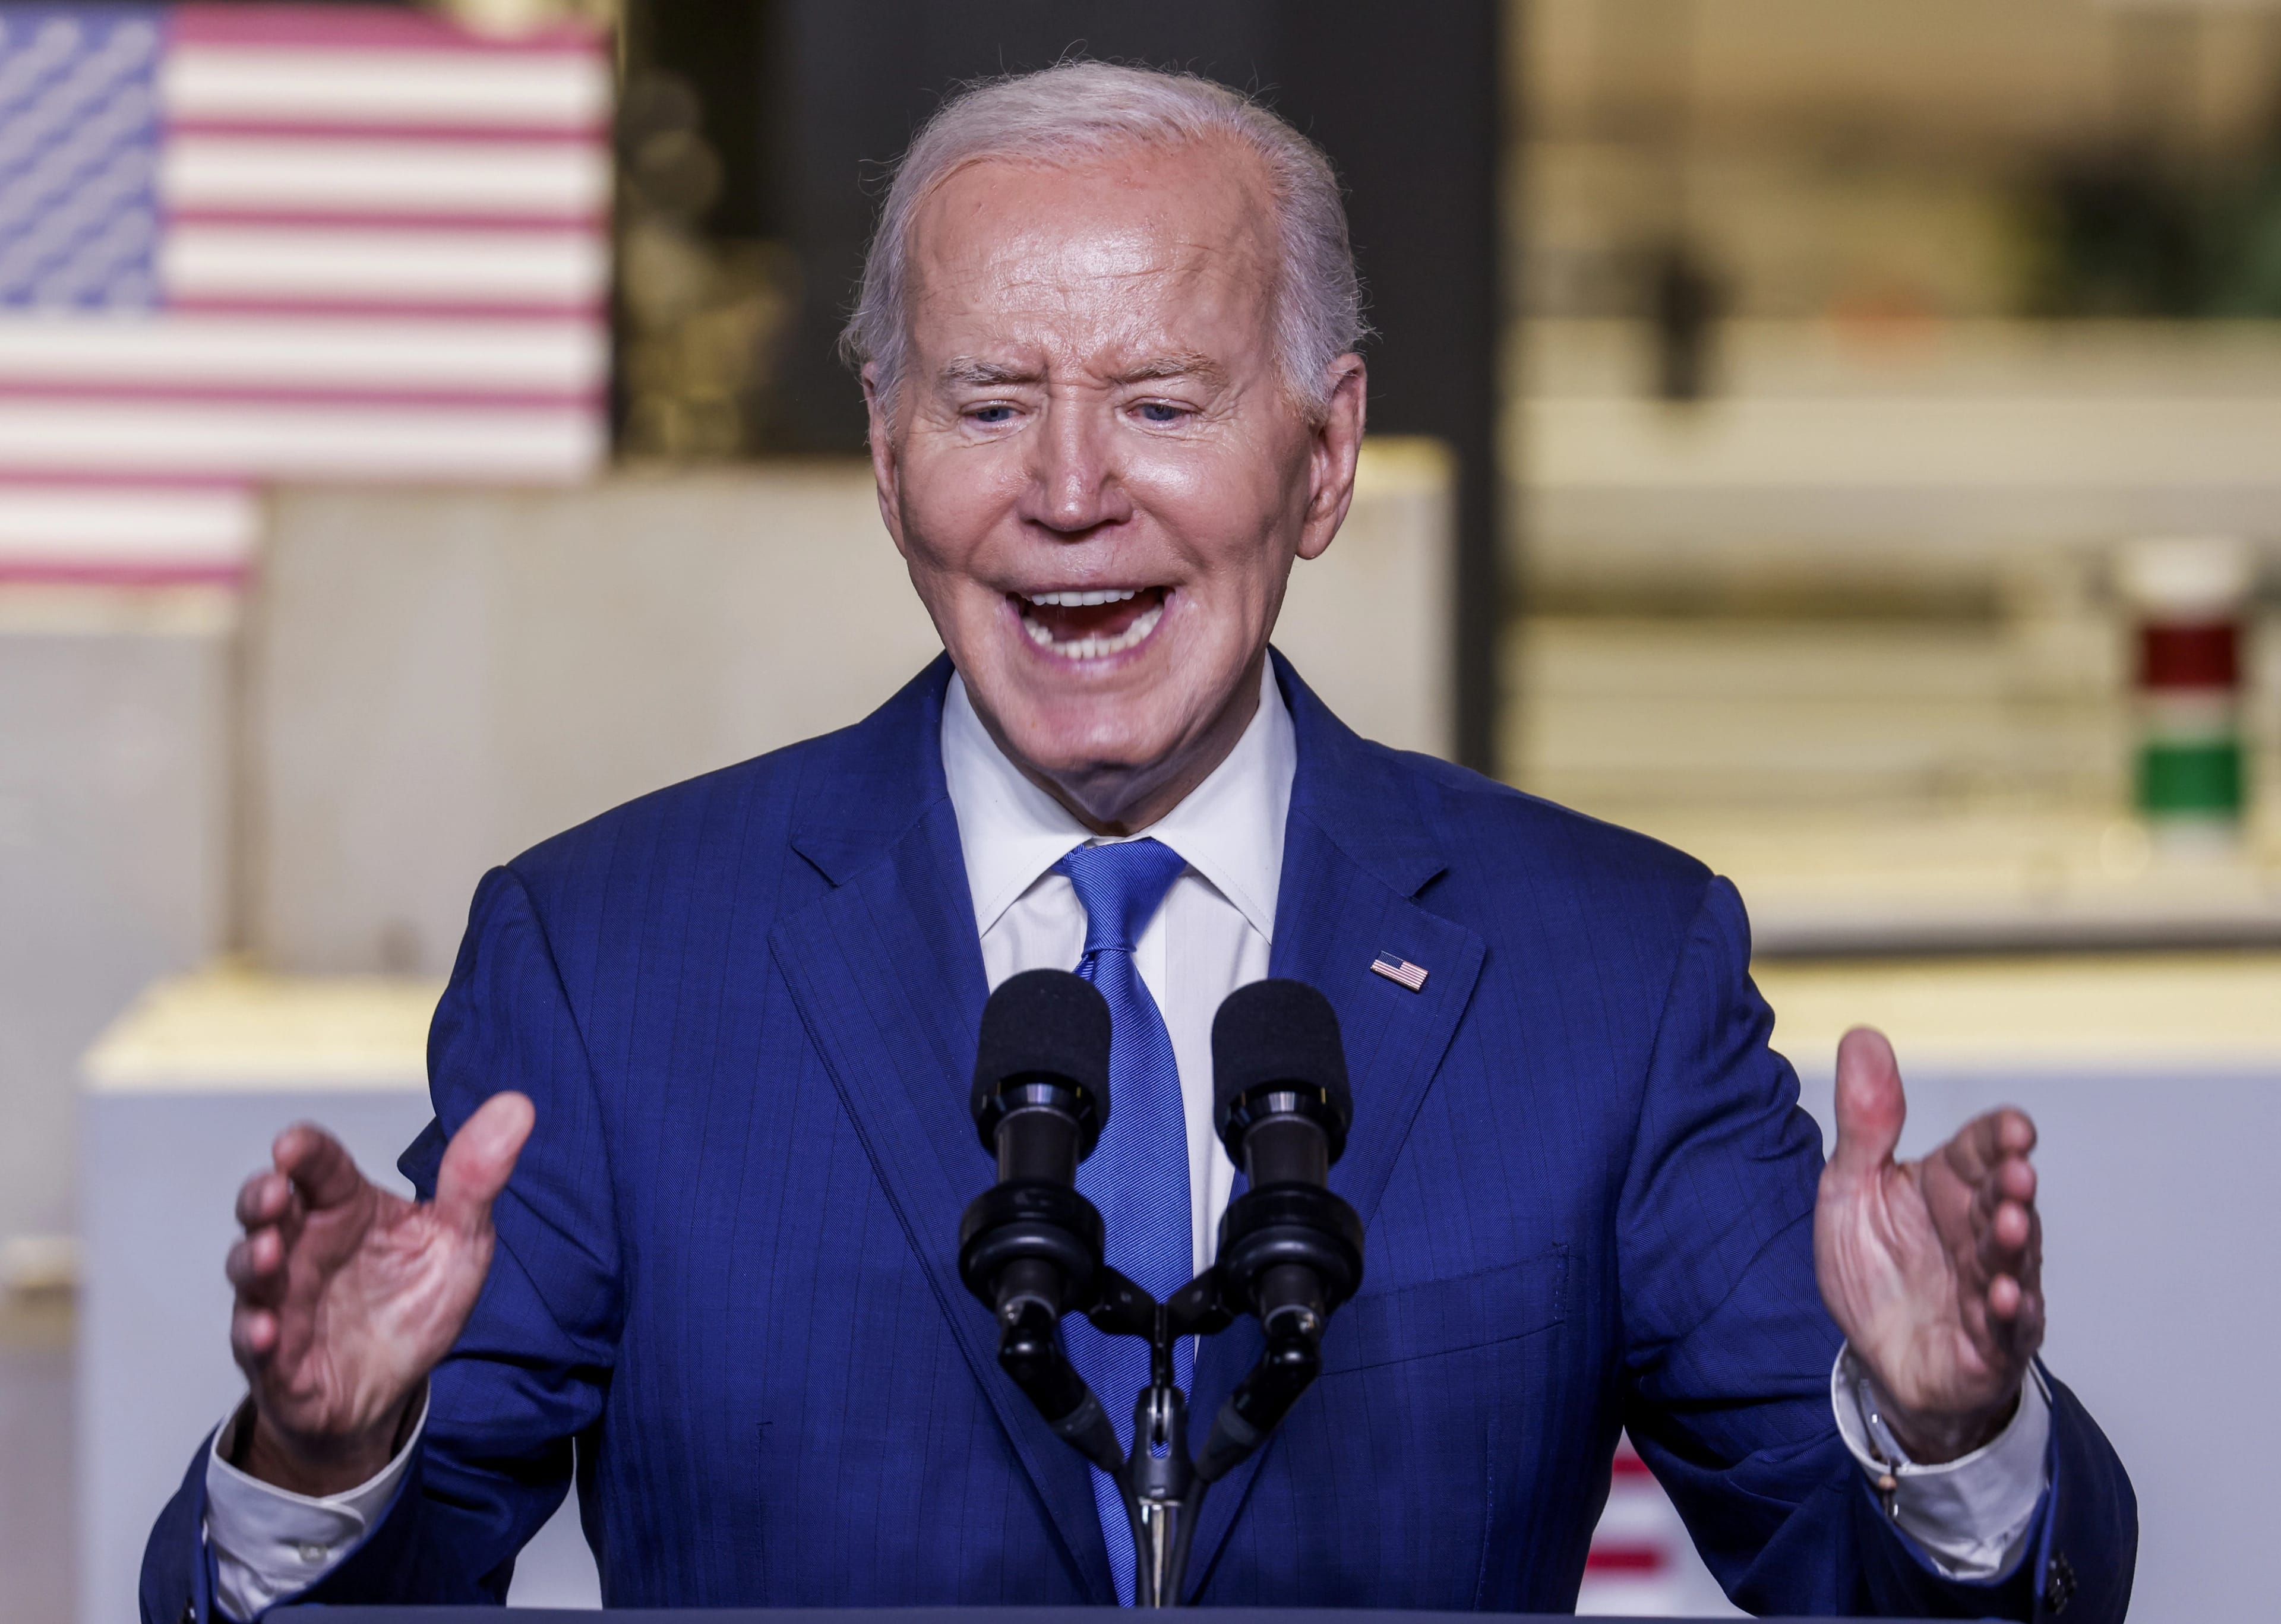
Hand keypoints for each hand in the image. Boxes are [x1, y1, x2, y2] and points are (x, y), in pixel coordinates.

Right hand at [226, 1093, 534, 1493]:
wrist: (391, 1388)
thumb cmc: (413, 1302)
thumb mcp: (459, 1240)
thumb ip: (475, 1179)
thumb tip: (517, 1106)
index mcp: (345, 1209)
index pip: (321, 1169)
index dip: (305, 1152)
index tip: (292, 1143)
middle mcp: (303, 1247)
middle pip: (266, 1210)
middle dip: (261, 1196)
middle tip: (274, 1190)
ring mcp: (280, 1300)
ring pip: (250, 1271)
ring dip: (253, 1260)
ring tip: (270, 1252)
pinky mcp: (274, 1358)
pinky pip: (254, 1344)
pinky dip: (256, 1335)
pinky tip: (267, 1332)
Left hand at [1813, 1028, 2042, 1462]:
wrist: (1880, 1356)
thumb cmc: (1876, 1266)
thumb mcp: (1851, 1188)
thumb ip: (1865, 1122)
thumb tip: (1862, 1035)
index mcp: (1950, 1186)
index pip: (1982, 1150)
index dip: (2000, 1138)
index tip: (2015, 1128)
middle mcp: (1981, 1230)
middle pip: (2004, 1200)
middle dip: (2013, 1186)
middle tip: (2018, 1171)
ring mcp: (1994, 1286)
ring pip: (2012, 1259)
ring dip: (2015, 1242)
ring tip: (2011, 1223)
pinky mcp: (1992, 1343)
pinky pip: (2006, 1326)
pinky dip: (2008, 1311)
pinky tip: (2004, 1297)